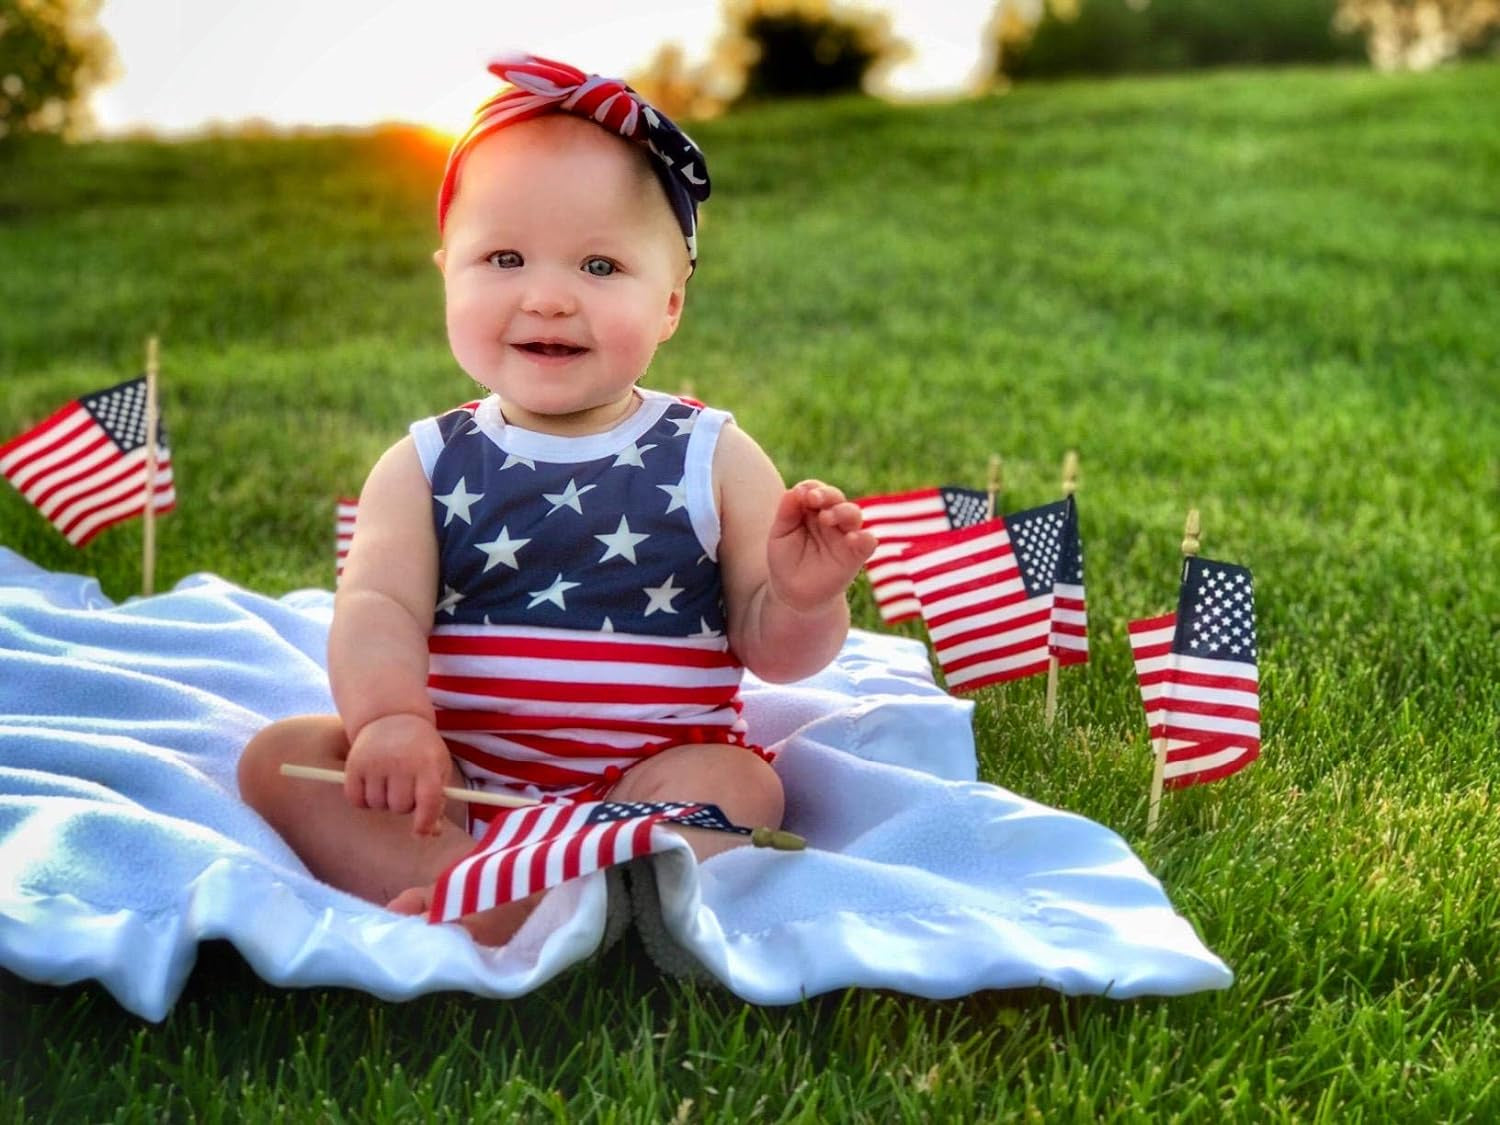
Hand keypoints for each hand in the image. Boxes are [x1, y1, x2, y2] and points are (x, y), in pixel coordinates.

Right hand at [343, 713, 451, 836]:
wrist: (391, 717)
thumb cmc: (420, 749)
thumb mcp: (437, 767)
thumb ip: (438, 800)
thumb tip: (431, 833)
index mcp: (427, 763)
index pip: (428, 801)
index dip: (425, 822)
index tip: (420, 831)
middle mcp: (400, 762)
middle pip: (400, 807)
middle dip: (405, 804)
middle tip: (406, 787)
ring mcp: (375, 762)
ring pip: (377, 805)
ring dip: (383, 801)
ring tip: (390, 781)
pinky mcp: (354, 764)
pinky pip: (356, 800)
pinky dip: (363, 800)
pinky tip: (372, 784)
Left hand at [766, 480, 877, 611]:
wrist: (792, 594)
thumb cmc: (786, 560)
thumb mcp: (780, 535)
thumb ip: (787, 512)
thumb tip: (794, 490)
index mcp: (812, 510)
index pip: (815, 490)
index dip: (810, 488)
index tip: (801, 494)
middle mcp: (831, 519)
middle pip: (836, 498)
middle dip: (826, 495)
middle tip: (813, 499)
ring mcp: (845, 536)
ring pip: (853, 514)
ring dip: (842, 511)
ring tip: (827, 518)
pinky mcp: (856, 555)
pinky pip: (868, 542)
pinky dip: (864, 538)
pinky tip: (853, 538)